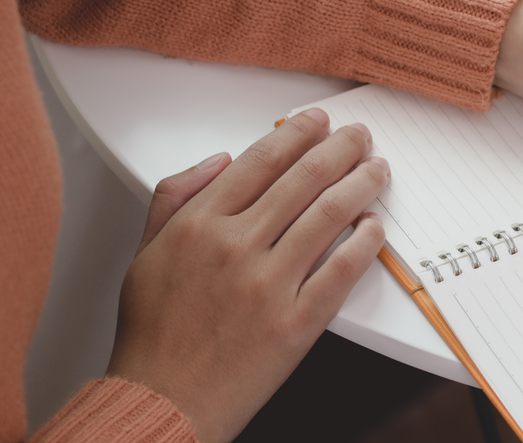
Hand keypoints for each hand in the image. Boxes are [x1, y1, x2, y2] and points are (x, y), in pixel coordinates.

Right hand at [106, 110, 387, 442]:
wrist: (162, 401)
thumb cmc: (155, 333)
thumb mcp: (145, 254)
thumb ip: (175, 199)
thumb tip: (219, 161)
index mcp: (198, 226)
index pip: (260, 161)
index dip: (297, 133)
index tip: (317, 121)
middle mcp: (235, 248)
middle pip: (304, 179)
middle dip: (341, 149)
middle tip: (360, 137)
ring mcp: (269, 285)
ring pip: (330, 214)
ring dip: (362, 183)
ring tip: (377, 170)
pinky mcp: (297, 322)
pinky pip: (343, 269)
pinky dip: (366, 241)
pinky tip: (376, 224)